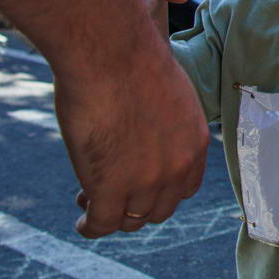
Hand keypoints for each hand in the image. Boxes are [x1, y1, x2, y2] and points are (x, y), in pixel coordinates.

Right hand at [60, 49, 208, 237]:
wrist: (111, 52)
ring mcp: (147, 180)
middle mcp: (178, 166)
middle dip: (135, 204)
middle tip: (110, 192)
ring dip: (111, 215)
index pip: (184, 187)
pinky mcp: (111, 186)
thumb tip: (145, 125)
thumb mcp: (165, 96)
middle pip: (159, 208)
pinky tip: (82, 221)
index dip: (160, 190)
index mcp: (195, 143)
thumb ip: (162, 122)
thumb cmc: (130, 61)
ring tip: (89, 202)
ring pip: (131, 219)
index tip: (138, 183)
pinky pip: (102, 222)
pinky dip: (91, 226)